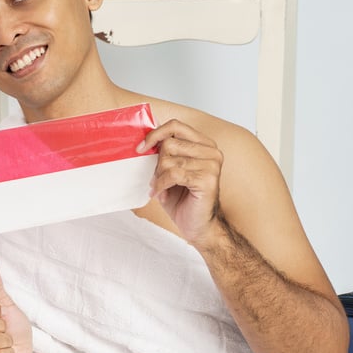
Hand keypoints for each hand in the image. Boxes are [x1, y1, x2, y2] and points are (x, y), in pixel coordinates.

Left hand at [139, 119, 224, 245]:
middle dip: (157, 164)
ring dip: (158, 177)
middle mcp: (211, 152)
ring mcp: (212, 165)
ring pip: (169, 160)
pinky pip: (173, 174)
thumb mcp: (170, 171)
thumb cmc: (183, 199)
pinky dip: (161, 185)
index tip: (141, 148)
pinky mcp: (207, 179)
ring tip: (161, 188)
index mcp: (204, 145)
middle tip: (157, 179)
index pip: (176, 126)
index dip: (155, 134)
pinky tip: (161, 194)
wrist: (198, 226)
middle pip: (169, 143)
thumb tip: (144, 142)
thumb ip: (164, 154)